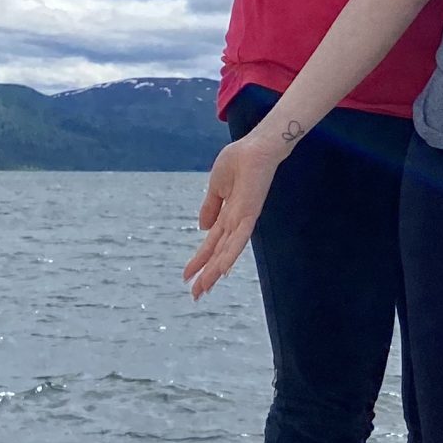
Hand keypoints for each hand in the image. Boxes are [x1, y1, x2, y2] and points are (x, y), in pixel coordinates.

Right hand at [183, 133, 285, 298]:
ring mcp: (243, 220)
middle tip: (195, 296)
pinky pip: (239, 239)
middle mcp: (236, 222)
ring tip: (203, 289)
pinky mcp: (249, 214)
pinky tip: (222, 269)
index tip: (187, 277)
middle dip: (207, 274)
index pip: (211, 243)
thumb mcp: (216, 186)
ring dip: (215, 271)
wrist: (255, 147)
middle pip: (218, 253)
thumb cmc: (239, 161)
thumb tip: (202, 228)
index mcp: (226, 215)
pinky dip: (230, 254)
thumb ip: (210, 207)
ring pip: (227, 252)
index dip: (200, 260)